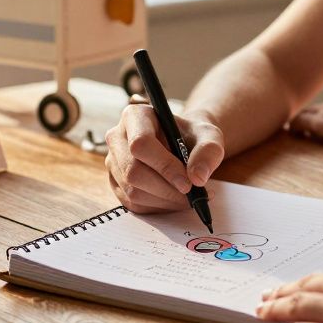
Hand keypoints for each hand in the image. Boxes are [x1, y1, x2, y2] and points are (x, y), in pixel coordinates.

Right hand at [103, 104, 224, 212]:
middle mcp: (117, 137)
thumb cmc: (193, 136)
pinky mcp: (116, 183)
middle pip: (133, 171)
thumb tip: (197, 178)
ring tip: (187, 197)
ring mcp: (113, 162)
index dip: (164, 166)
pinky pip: (132, 203)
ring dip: (164, 200)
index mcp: (135, 116)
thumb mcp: (210, 136)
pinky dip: (157, 207)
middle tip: (192, 195)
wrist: (184, 145)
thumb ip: (208, 151)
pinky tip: (174, 200)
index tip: (188, 183)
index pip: (141, 143)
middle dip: (166, 189)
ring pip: (132, 191)